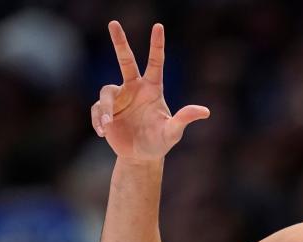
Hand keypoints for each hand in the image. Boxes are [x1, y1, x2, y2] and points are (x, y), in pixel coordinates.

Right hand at [90, 21, 209, 160]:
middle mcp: (134, 88)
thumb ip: (184, 119)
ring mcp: (118, 98)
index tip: (159, 26)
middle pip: (126, 60)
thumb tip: (205, 111)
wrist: (140, 156)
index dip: (157, 45)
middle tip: (113, 23)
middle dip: (120, 41)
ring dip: (106, 108)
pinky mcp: (105, 110)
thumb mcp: (173, 132)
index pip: (156, 63)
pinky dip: (98, 120)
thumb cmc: (160, 142)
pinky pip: (97, 109)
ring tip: (108, 125)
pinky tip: (103, 133)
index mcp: (152, 89)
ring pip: (106, 92)